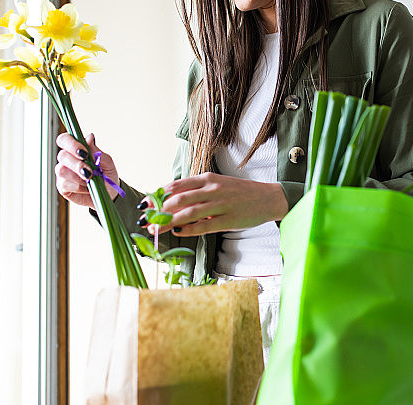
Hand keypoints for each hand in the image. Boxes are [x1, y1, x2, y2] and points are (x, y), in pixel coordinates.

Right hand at [55, 133, 119, 206]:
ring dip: (78, 176)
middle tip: (89, 171)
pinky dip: (78, 187)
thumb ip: (96, 151)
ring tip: (90, 180)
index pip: (65, 139)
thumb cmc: (107, 175)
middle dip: (76, 164)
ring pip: (61, 170)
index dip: (71, 144)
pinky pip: (64, 184)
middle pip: (61, 155)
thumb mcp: (107, 163)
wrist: (109, 194)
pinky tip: (86, 188)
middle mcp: (67, 159)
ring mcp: (63, 173)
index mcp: (77, 149)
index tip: (84, 153)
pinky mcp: (62, 186)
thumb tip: (89, 137)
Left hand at [138, 173, 288, 236]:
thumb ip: (197, 191)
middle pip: (177, 200)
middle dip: (158, 211)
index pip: (176, 185)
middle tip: (146, 220)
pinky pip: (202, 226)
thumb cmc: (240, 192)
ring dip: (167, 222)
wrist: (267, 198)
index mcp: (207, 178)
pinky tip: (177, 232)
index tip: (145, 204)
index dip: (157, 195)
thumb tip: (172, 201)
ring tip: (155, 229)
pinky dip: (186, 230)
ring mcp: (220, 205)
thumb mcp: (218, 184)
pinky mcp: (227, 220)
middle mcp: (212, 189)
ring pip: (187, 214)